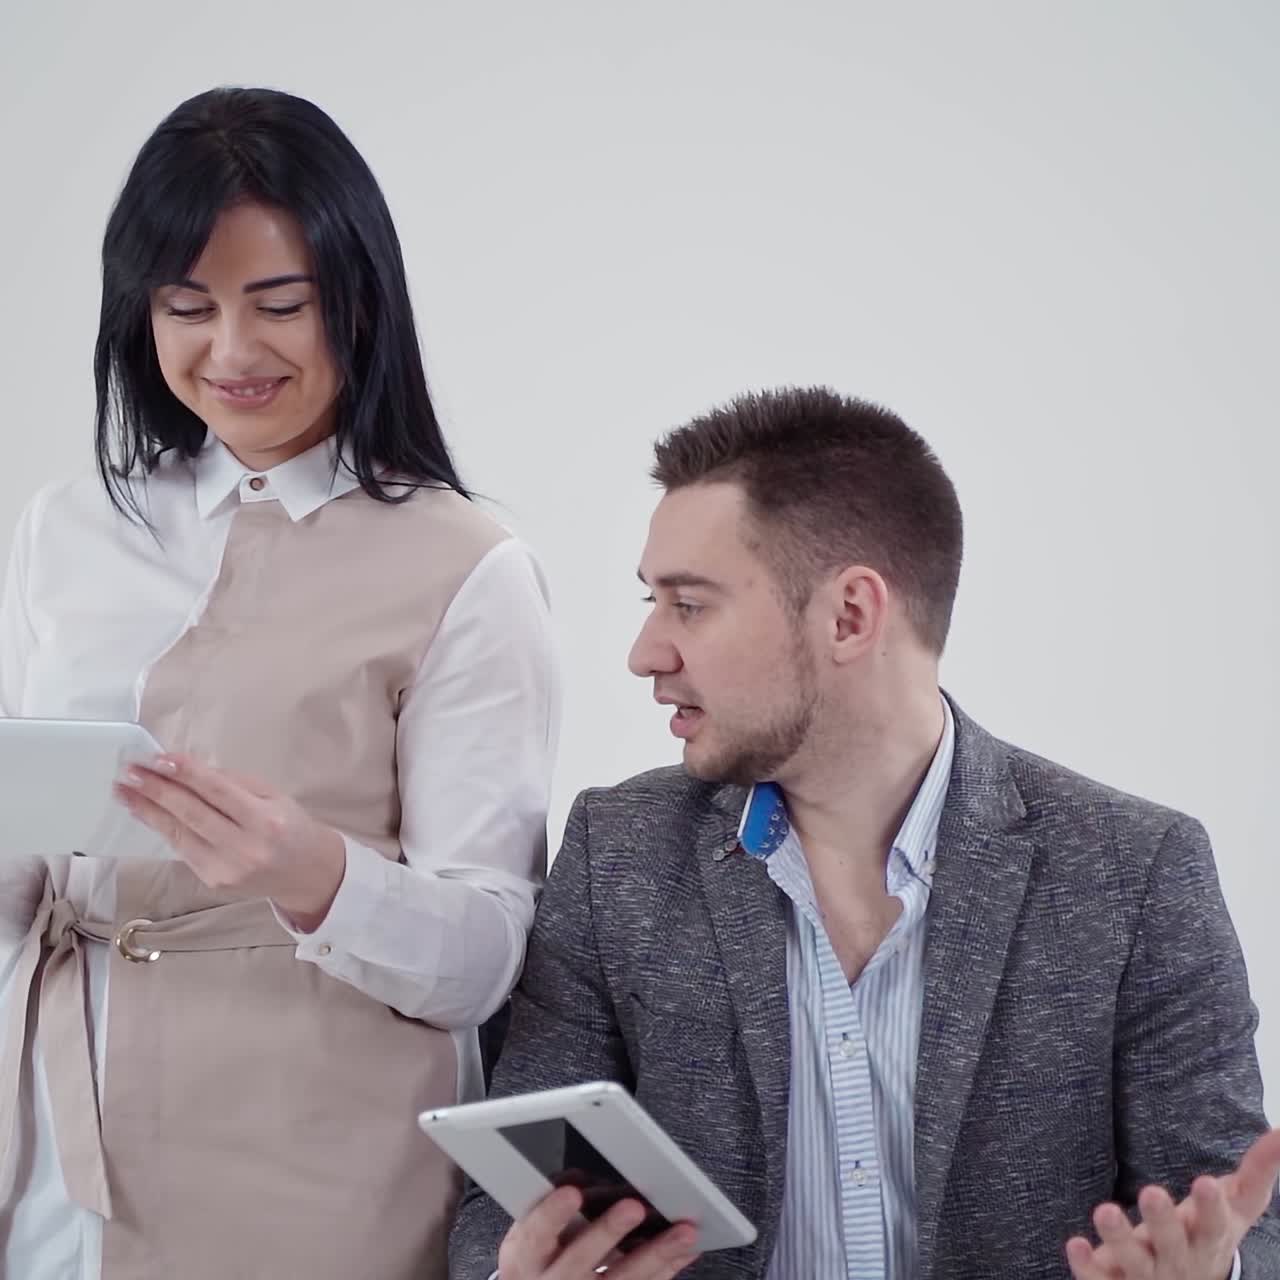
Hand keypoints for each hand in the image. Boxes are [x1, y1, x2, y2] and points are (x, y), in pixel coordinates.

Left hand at [115, 754, 346, 929]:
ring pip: (179, 834)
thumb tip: (189, 771)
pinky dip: (163, 829)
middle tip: (130, 771)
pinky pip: (183, 849)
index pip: (218, 792)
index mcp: (266, 820)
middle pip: (192, 814)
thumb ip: (234, 784)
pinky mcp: (213, 883)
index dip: (187, 774)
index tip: (159, 759)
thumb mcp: (274, 796)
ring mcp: (226, 869)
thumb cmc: (291, 827)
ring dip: (148, 810)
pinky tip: (147, 813)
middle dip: (157, 790)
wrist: (307, 874)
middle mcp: (245, 847)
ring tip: (125, 791)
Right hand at [496, 1186, 699, 1278]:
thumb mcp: (530, 1232)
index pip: (535, 1234)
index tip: (570, 1193)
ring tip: (682, 1231)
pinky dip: (667, 1269)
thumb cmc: (540, 1258)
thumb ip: (551, 1205)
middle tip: (633, 1207)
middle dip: (608, 1233)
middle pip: (580, 1260)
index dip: (552, 1214)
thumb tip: (579, 1174)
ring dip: (656, 1255)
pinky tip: (684, 1251)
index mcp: (527, 1257)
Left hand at [1066, 1127, 1279, 1278]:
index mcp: (1209, 1239)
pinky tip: (1075, 1244)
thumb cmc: (1209, 1234)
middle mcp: (1179, 1260)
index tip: (1206, 1182)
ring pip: (1133, 1260)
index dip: (1212, 1207)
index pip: (1214, 1225)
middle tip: (1151, 1192)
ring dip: (1119, 1238)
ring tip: (1104, 1211)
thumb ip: (1258, 1170)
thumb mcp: (1238, 1205)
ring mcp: (1147, 1274)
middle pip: (1171, 1242)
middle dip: (1162, 1220)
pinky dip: (1088, 1265)